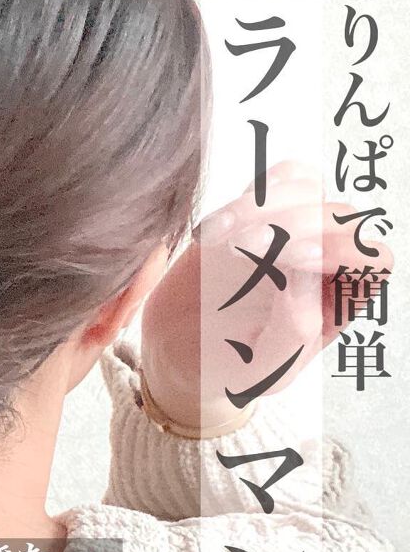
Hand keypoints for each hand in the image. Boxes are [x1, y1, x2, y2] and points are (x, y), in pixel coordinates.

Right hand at [141, 160, 393, 430]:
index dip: (340, 251)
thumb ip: (294, 332)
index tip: (290, 260)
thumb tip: (303, 278)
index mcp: (339, 302)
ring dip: (264, 204)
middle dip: (292, 225)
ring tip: (218, 236)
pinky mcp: (260, 214)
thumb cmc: (230, 365)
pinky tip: (217, 224)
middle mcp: (325, 263)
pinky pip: (278, 180)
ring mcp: (294, 232)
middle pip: (340, 218)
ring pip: (309, 189)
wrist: (179, 348)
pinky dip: (250, 193)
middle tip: (241, 245)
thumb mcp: (265, 371)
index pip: (371, 261)